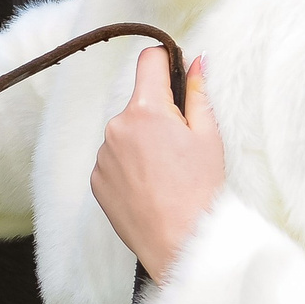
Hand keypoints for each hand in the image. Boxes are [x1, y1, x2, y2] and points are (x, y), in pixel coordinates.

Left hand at [90, 51, 223, 280]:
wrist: (181, 243)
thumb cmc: (200, 191)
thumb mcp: (208, 136)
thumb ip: (198, 92)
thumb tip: (196, 60)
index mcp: (145, 110)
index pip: (149, 61)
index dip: (165, 61)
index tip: (174, 71)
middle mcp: (116, 127)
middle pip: (138, 103)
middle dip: (157, 114)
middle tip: (180, 146)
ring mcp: (102, 155)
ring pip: (125, 133)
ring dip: (141, 142)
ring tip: (165, 173)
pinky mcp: (96, 180)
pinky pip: (113, 160)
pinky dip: (129, 167)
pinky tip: (149, 187)